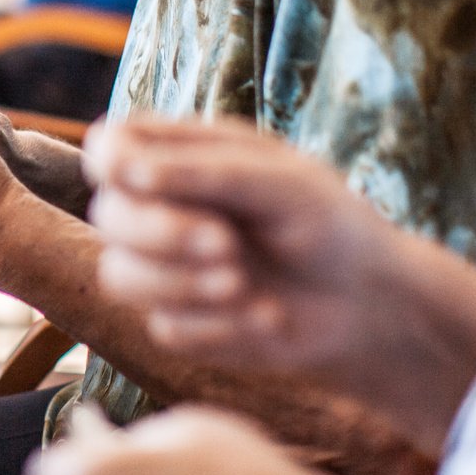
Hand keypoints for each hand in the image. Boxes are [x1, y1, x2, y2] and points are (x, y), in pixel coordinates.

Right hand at [87, 114, 407, 387]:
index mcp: (181, 157)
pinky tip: (270, 316)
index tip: (142, 179)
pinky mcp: (181, 323)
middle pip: (108, 214)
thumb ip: (206, 172)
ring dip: (181, 284)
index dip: (110, 162)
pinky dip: (220, 326)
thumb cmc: (329, 225)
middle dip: (160, 233)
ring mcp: (165, 269)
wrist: (367, 305)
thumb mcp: (282, 184)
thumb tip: (128, 170)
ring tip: (244, 286)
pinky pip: (165, 327)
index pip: (109, 146)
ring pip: (119, 275)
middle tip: (226, 245)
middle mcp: (162, 209)